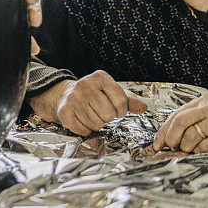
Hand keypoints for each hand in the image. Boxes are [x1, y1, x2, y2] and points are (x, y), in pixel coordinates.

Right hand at [28, 70, 147, 135]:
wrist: (66, 94)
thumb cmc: (95, 94)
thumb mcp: (112, 92)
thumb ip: (130, 99)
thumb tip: (144, 107)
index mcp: (100, 77)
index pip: (121, 101)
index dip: (122, 110)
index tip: (117, 110)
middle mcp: (84, 84)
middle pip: (109, 114)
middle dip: (107, 117)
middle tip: (100, 111)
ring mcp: (73, 98)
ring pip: (96, 124)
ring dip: (96, 124)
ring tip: (90, 114)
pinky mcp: (64, 111)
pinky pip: (83, 130)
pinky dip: (85, 129)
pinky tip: (81, 119)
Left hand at [151, 94, 207, 153]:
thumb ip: (193, 119)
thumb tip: (168, 135)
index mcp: (202, 102)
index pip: (176, 115)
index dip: (163, 131)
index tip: (157, 143)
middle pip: (181, 122)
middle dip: (171, 138)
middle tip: (171, 147)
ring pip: (193, 135)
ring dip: (186, 147)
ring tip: (189, 149)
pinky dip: (200, 151)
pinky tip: (201, 151)